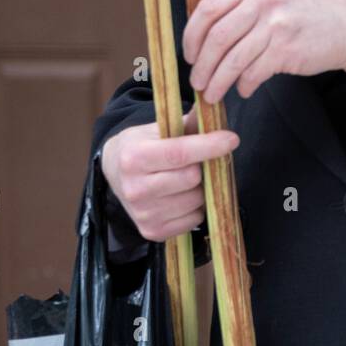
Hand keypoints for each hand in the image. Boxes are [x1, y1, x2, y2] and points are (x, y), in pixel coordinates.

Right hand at [100, 105, 238, 241]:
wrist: (114, 173)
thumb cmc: (140, 146)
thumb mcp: (156, 128)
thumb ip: (186, 123)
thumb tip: (213, 113)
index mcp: (134, 157)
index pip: (179, 153)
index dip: (209, 146)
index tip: (231, 139)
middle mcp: (135, 189)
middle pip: (191, 178)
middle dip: (202, 167)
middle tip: (199, 161)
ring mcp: (144, 214)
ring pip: (196, 200)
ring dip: (201, 188)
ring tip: (188, 178)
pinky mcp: (153, 232)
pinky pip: (194, 219)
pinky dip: (196, 207)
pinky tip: (182, 195)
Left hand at [183, 0, 345, 102]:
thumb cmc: (309, 11)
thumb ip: (242, 4)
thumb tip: (203, 33)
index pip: (208, 8)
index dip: (192, 35)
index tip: (189, 54)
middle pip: (216, 37)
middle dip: (202, 65)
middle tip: (197, 82)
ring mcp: (275, 24)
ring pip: (232, 59)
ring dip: (218, 82)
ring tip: (213, 93)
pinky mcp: (286, 49)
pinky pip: (253, 72)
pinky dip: (243, 85)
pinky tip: (243, 89)